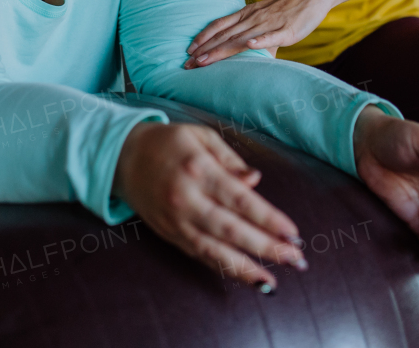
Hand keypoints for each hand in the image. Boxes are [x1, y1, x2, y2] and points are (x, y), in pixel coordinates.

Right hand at [112, 121, 306, 289]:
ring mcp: (176, 221)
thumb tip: (255, 181)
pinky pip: (199, 256)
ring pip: (213, 251)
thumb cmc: (169, 142)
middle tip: (296, 260)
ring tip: (272, 282)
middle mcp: (186, 199)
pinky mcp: (169, 235)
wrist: (122, 157)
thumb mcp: (201, 137)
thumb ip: (230, 160)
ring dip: (245, 269)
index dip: (268, 219)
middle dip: (266, 248)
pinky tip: (245, 277)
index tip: (293, 233)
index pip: (239, 199)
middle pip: (231, 230)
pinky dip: (222, 269)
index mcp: (198, 169)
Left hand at [184, 0, 335, 67]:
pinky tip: (249, 46)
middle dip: (204, 51)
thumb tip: (246, 52)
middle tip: (187, 65)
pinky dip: (259, 41)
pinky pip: (271, 36)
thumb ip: (253, 33)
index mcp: (246, 15)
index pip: (219, 27)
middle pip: (224, 36)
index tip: (188, 52)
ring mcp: (268, 24)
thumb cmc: (288, 8)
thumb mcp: (264, 17)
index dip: (202, 39)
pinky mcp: (286, 30)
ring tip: (204, 61)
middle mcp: (252, 19)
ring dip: (220, 50)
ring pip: (240, 39)